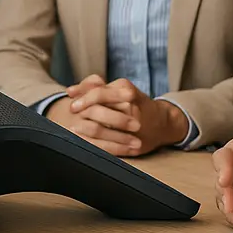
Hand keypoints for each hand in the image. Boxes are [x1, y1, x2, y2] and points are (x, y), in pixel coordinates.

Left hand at [46, 77, 188, 156]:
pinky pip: (111, 146)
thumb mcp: (117, 88)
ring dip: (85, 132)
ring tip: (75, 132)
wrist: (162, 122)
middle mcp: (130, 106)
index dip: (83, 99)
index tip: (72, 107)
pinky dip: (96, 145)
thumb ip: (94, 86)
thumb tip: (70, 91)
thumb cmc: (133, 102)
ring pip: (102, 130)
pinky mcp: (135, 143)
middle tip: (72, 121)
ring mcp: (133, 125)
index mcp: (124, 89)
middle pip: (99, 111)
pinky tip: (86, 143)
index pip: (99, 93)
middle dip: (82, 117)